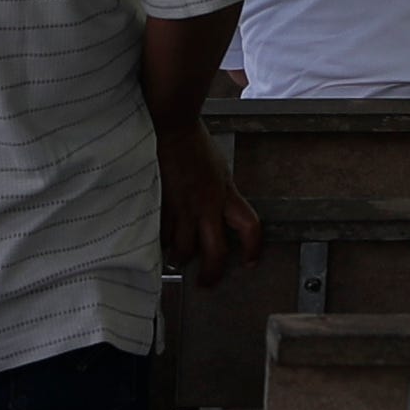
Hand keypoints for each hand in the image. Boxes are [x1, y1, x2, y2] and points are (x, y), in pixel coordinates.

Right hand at [155, 121, 259, 278]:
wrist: (169, 126)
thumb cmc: (193, 143)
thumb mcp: (218, 169)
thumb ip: (221, 193)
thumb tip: (219, 212)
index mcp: (224, 194)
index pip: (249, 228)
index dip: (253, 250)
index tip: (250, 262)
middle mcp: (205, 206)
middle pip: (214, 253)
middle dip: (211, 274)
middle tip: (206, 282)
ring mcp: (180, 208)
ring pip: (182, 250)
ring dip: (180, 259)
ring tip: (177, 261)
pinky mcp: (158, 207)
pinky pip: (159, 235)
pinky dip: (160, 243)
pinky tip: (157, 244)